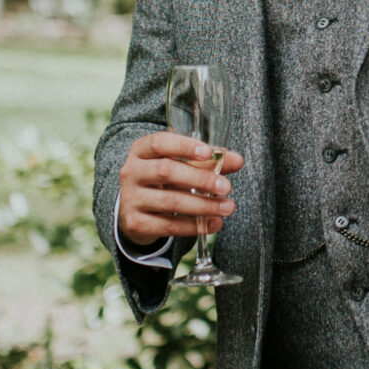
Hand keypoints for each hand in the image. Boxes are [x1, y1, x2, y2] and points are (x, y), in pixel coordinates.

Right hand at [119, 131, 245, 246]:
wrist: (134, 209)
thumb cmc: (162, 180)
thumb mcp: (180, 165)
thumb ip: (207, 161)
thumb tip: (237, 160)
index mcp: (141, 151)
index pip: (159, 143)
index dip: (184, 146)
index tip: (208, 153)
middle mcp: (131, 172)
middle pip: (166, 171)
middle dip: (200, 179)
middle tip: (226, 186)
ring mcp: (131, 198)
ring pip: (170, 201)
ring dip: (203, 205)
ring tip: (227, 207)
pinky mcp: (135, 222)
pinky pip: (168, 225)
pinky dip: (194, 226)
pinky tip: (214, 224)